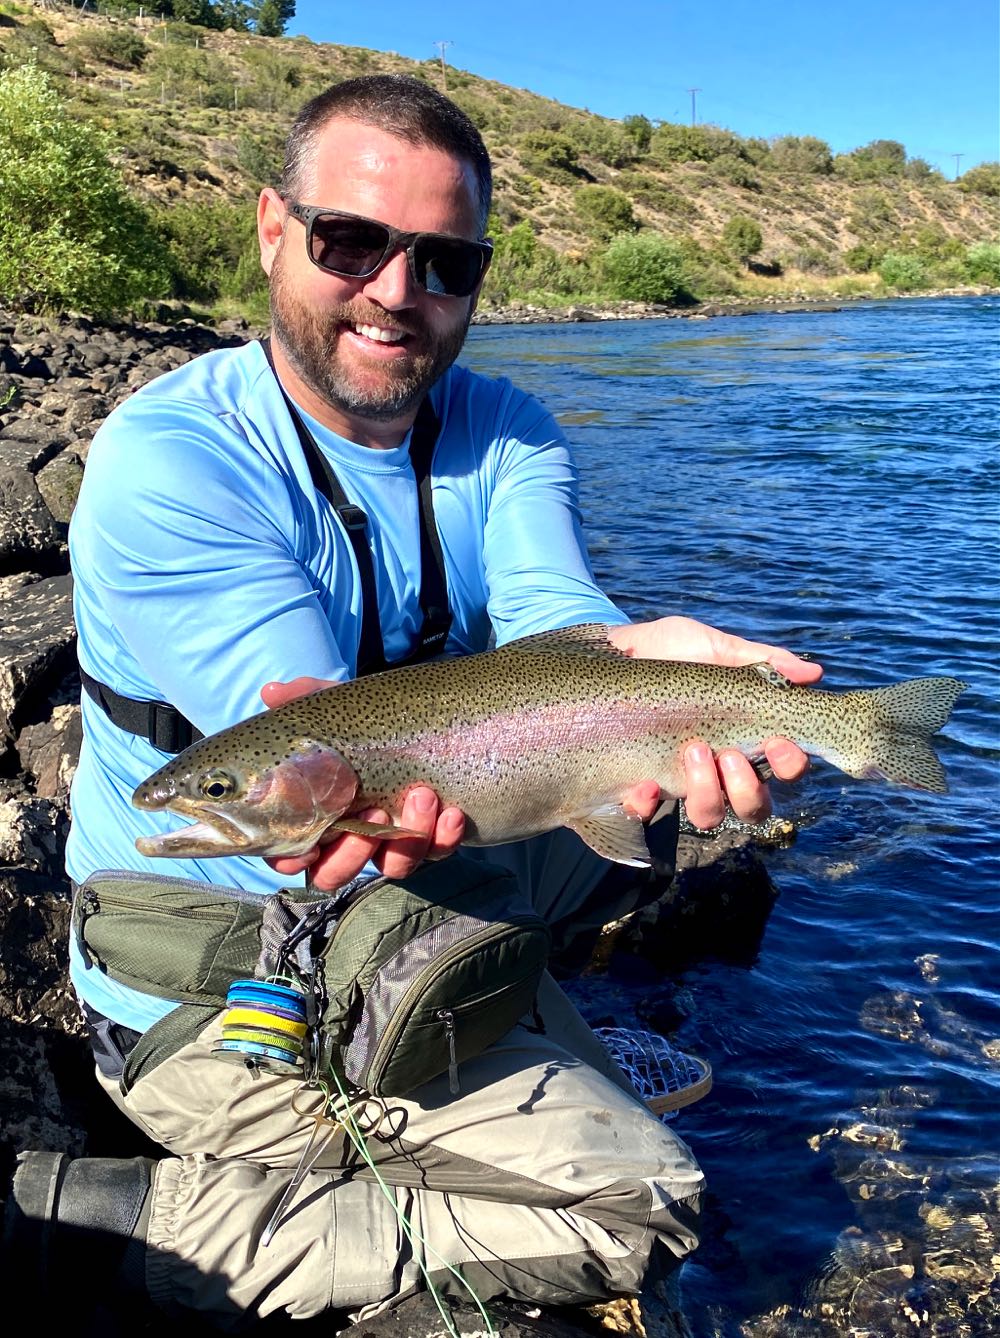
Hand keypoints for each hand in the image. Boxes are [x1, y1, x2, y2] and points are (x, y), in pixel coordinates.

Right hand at [258, 677, 464, 890]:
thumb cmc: (368, 722)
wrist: (425, 722)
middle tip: (374, 814)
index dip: (291, 858)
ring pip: (392, 867)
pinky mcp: (430, 840)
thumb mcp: (338, 708)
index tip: (307, 847)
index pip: (290, 853)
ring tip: (422, 795)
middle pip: (335, 873)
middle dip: (353, 853)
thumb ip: (305, 699)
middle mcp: (350, 837)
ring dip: (406, 841)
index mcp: (317, 813)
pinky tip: (452, 812)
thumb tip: (271, 692)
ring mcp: (391, 842)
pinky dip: (444, 838)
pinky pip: (436, 852)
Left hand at [607, 617, 822, 828]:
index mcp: (743, 737)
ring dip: (709, 792)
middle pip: (753, 806)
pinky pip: (644, 813)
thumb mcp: (714, 648)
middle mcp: (718, 768)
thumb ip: (759, 661)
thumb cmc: (670, 651)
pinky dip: (646, 804)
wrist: (611, 652)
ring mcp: (679, 780)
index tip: (779, 741)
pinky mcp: (638, 787)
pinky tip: (645, 783)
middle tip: (731, 753)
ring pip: (709, 815)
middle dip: (749, 787)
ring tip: (694, 751)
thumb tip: (813, 672)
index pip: (782, 767)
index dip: (790, 763)